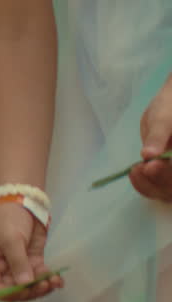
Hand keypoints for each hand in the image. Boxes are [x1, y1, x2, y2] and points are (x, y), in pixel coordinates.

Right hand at [0, 203, 62, 301]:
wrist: (25, 202)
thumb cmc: (9, 219)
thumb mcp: (11, 240)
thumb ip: (18, 263)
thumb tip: (25, 284)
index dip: (8, 294)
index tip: (25, 291)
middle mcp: (1, 269)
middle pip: (14, 290)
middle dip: (30, 291)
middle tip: (44, 285)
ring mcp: (18, 266)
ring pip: (29, 286)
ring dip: (41, 287)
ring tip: (53, 281)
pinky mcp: (32, 261)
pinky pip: (40, 276)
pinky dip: (49, 279)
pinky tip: (58, 279)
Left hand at [130, 72, 171, 201]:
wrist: (169, 108)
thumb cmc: (170, 107)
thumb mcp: (163, 117)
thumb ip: (158, 136)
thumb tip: (148, 155)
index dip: (165, 174)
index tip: (149, 166)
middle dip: (157, 180)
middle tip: (137, 169)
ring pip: (167, 192)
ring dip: (149, 185)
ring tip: (134, 170)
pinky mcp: (169, 177)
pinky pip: (159, 189)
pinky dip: (146, 185)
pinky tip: (135, 173)